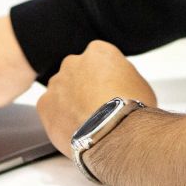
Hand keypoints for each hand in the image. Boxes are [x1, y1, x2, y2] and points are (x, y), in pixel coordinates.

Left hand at [36, 40, 156, 157]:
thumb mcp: (140, 85)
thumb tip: (121, 86)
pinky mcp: (44, 104)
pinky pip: (49, 109)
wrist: (114, 134)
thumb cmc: (131, 111)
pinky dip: (58, 119)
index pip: (99, 59)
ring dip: (70, 103)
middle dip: (84, 88)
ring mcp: (57, 83)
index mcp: (99, 52)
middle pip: (77, 73)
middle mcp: (74, 62)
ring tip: (86, 124)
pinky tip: (74, 130)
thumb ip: (123, 78)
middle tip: (96, 109)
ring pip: (61, 91)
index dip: (105, 78)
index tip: (110, 91)